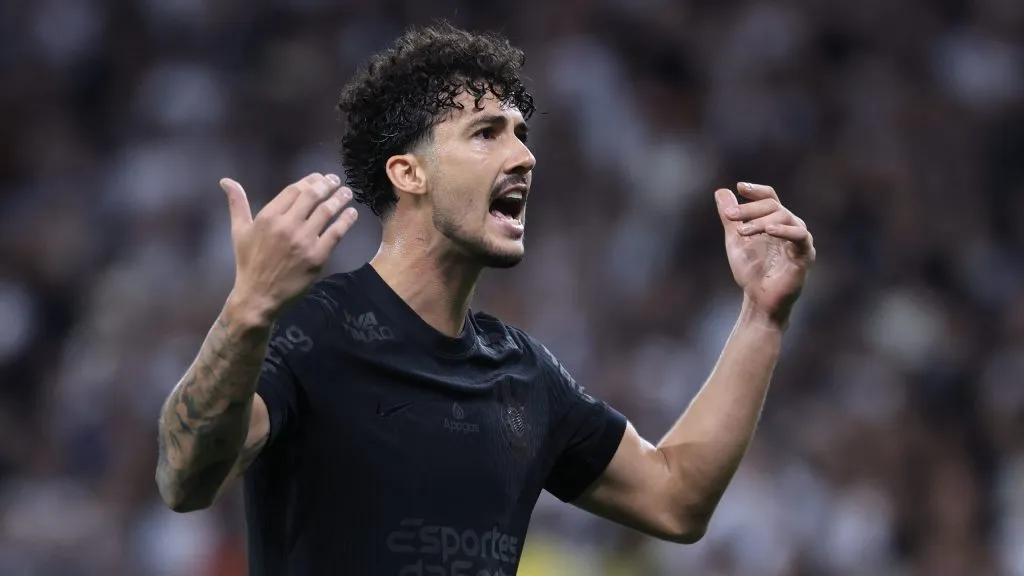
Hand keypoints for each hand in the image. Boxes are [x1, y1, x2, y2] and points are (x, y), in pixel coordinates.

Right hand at [221, 173, 357, 323]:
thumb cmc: (249, 263)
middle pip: (312, 196)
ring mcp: (303, 240)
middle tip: (336, 181)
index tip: (320, 178)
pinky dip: (346, 220)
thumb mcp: (239, 231)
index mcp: (268, 216)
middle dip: (327, 185)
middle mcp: (287, 225)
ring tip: (347, 193)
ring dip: (339, 199)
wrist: (258, 296)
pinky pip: (335, 233)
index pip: (294, 190)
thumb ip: (237, 204)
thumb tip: (225, 181)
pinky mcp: (317, 256)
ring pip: (326, 212)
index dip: (310, 181)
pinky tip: (352, 213)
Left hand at [715, 182, 814, 326]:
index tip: (740, 187)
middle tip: (729, 216)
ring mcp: (800, 240)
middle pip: (773, 205)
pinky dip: (784, 230)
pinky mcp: (805, 254)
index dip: (756, 190)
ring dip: (760, 221)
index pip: (769, 198)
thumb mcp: (736, 240)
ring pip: (784, 217)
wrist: (759, 299)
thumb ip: (729, 218)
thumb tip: (720, 191)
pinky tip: (768, 231)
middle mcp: (791, 226)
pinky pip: (800, 236)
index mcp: (776, 221)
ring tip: (741, 230)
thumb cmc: (751, 270)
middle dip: (749, 209)